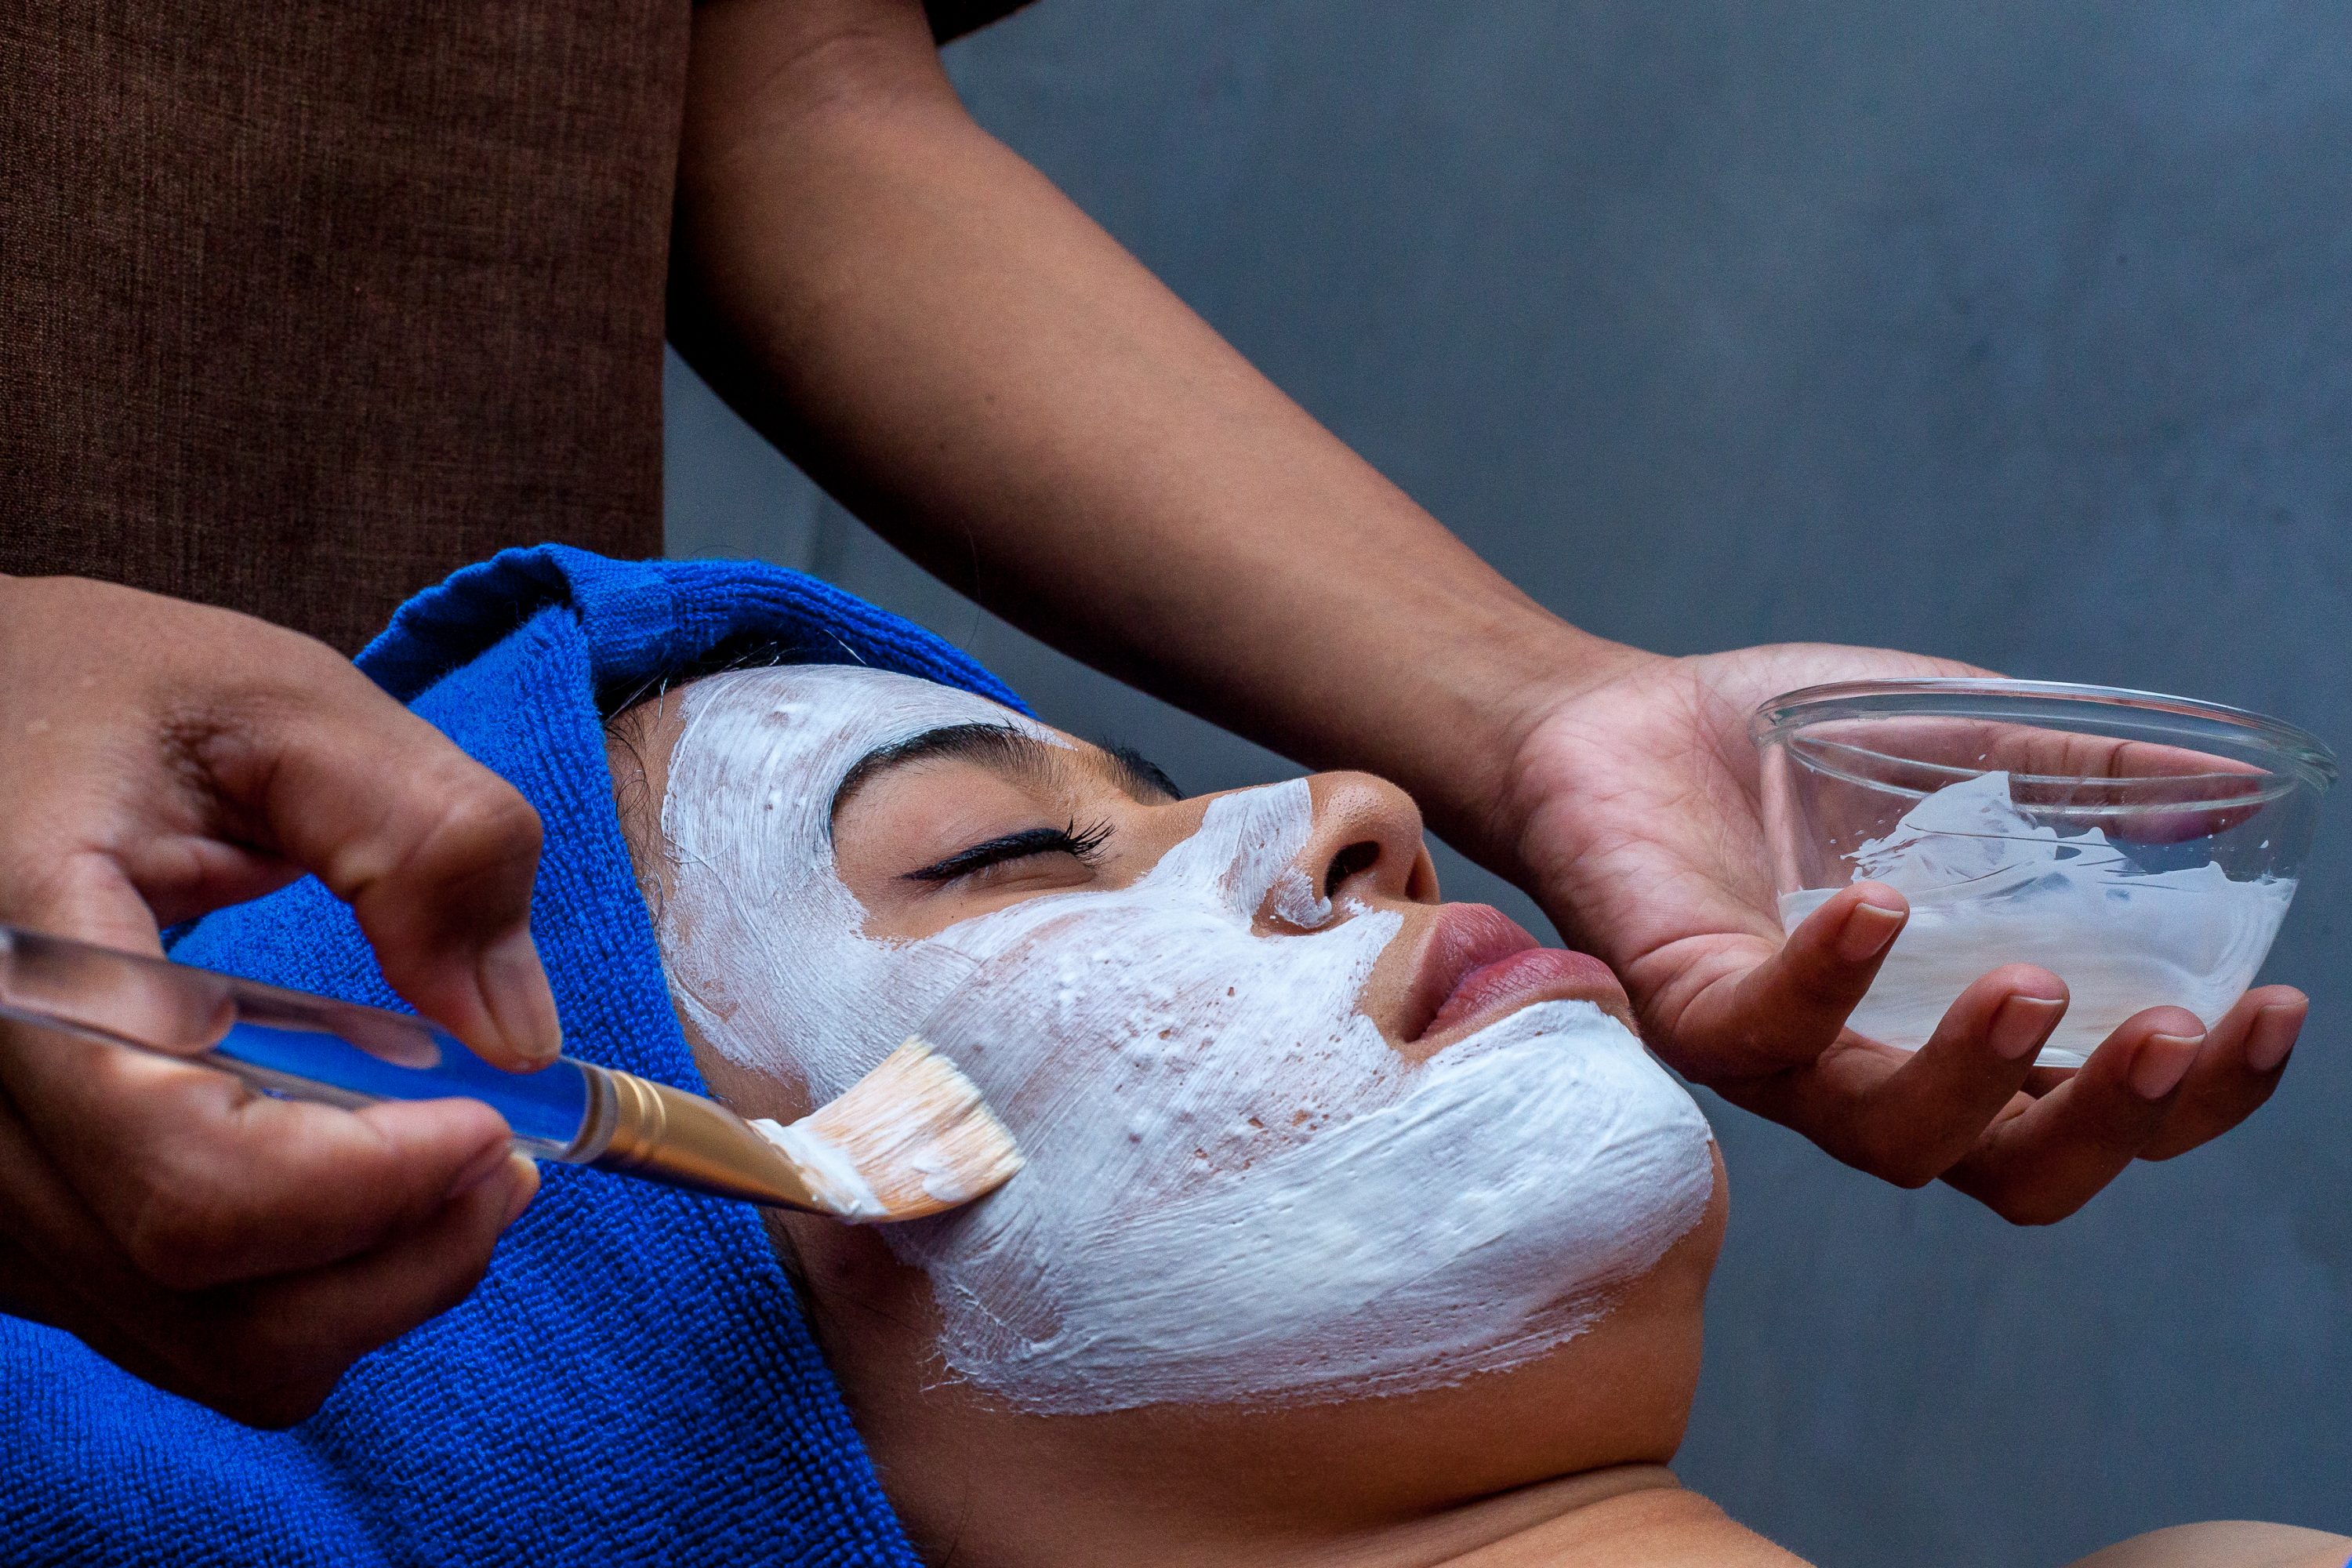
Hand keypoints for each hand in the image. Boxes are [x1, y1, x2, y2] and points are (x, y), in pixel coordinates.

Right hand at [0, 576, 556, 1422]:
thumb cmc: (107, 696)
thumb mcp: (286, 708)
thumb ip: (425, 840)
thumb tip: (519, 1033)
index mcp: (22, 971)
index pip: (188, 1171)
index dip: (367, 1182)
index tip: (491, 1122)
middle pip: (197, 1284)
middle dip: (397, 1249)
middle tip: (509, 1156)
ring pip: (193, 1338)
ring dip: (367, 1286)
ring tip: (460, 1168)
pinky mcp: (14, 1220)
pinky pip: (171, 1323)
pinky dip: (304, 1290)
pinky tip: (368, 1185)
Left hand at [1501, 642, 2301, 1223]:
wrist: (1606, 724)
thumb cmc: (1774, 756)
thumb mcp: (1950, 742)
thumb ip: (2075, 774)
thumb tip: (2231, 793)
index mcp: (1954, 1035)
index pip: (2097, 1116)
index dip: (2197, 1099)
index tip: (2276, 1014)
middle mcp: (1872, 1073)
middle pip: (2016, 1172)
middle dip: (2112, 1125)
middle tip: (2171, 1036)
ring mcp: (1773, 1058)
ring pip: (1890, 1138)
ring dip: (1974, 1077)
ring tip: (2035, 986)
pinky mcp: (1680, 1011)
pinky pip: (1757, 1030)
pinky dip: (1824, 979)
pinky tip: (1876, 906)